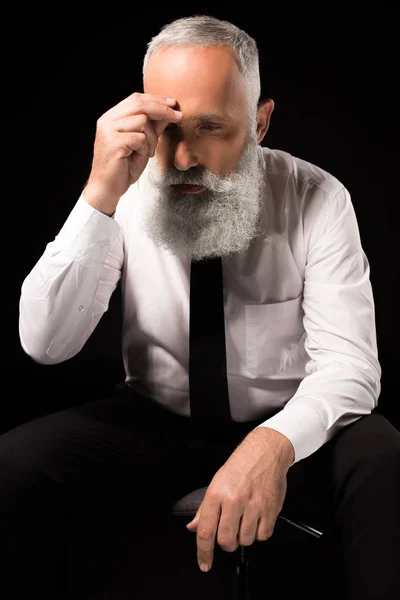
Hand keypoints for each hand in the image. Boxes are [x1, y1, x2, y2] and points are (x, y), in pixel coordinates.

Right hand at [84, 92, 182, 213]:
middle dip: (162, 109)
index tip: (173, 104)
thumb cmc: (124, 168)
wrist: (108, 188)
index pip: (136, 99)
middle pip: (139, 104)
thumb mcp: (142, 144)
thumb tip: (168, 111)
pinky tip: (141, 157)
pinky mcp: (113, 142)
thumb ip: (152, 127)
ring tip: (148, 152)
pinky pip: (140, 137)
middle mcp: (107, 121)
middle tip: (178, 117)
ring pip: (142, 121)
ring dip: (152, 137)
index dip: (156, 100)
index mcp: (111, 118)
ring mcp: (108, 130)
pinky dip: (145, 148)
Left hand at [186, 427, 293, 571]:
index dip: (204, 552)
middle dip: (226, 543)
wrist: (265, 452)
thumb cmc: (241, 465)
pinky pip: (263, 535)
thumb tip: (194, 527)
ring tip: (245, 519)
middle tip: (229, 532)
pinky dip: (259, 532)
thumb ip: (204, 509)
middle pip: (226, 541)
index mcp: (217, 494)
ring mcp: (253, 506)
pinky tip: (257, 518)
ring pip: (245, 540)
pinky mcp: (270, 510)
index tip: (204, 564)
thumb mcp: (216, 482)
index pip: (206, 531)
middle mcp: (234, 501)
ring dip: (244, 536)